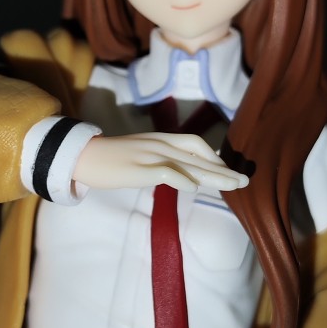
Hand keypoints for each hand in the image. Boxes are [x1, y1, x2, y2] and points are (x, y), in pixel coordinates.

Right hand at [73, 132, 247, 195]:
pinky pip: (166, 172)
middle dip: (223, 170)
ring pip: (189, 164)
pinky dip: (182, 180)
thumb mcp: (139, 155)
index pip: (195, 144)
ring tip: (233, 186)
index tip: (227, 171)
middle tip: (244, 181)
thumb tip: (180, 174)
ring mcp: (150, 155)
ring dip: (214, 176)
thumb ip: (159, 161)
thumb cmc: (109, 159)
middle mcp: (159, 144)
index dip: (214, 157)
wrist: (82, 156)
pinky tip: (195, 188)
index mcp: (160, 139)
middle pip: (199, 156)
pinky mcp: (139, 168)